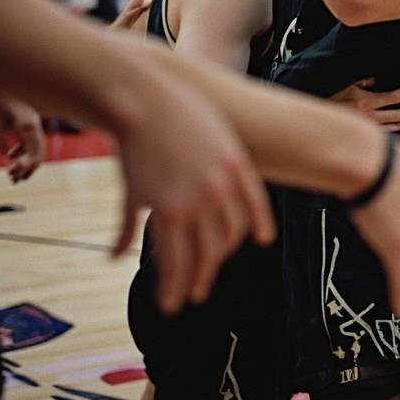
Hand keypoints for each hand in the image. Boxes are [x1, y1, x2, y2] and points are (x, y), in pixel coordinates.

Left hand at [0, 96, 44, 182]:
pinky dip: (26, 151)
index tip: (11, 174)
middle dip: (28, 168)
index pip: (33, 152)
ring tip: (15, 174)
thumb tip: (8, 160)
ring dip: (29, 162)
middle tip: (14, 180)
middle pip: (40, 152)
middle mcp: (35, 125)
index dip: (24, 167)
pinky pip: (34, 140)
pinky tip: (11, 156)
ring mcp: (36, 123)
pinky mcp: (32, 122)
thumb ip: (2, 144)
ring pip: (39, 148)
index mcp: (27, 126)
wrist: (0, 88)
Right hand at [114, 74, 276, 315]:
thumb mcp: (214, 130)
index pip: (252, 208)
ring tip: (175, 301)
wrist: (144, 98)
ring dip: (182, 285)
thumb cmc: (176, 107)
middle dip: (210, 270)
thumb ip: (221, 161)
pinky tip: (141, 278)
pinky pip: (156, 248)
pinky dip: (151, 270)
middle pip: (220, 242)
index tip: (259, 241)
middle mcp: (217, 189)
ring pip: (191, 257)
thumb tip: (224, 180)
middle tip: (201, 288)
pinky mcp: (157, 204)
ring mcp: (188, 200)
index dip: (255, 227)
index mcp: (235, 166)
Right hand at [328, 78, 399, 132]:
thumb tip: (375, 79)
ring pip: (396, 127)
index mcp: (366, 103)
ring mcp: (368, 129)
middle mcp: (370, 118)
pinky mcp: (365, 137)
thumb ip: (363, 81)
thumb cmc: (329, 99)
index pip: (395, 97)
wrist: (317, 119)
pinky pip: (387, 135)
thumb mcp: (345, 85)